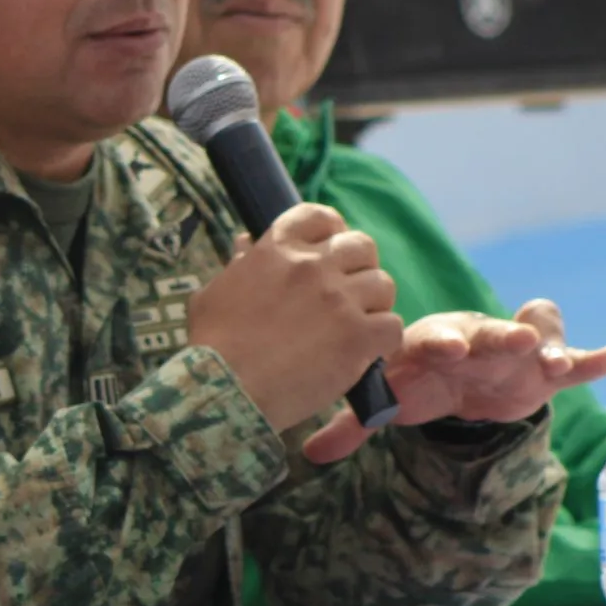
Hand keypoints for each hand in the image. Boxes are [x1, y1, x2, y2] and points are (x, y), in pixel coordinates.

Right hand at [186, 202, 401, 433]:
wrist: (228, 389)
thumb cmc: (213, 345)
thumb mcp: (214, 293)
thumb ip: (237, 265)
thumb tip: (244, 242)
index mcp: (277, 248)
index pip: (320, 217)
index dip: (333, 230)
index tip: (332, 248)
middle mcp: (313, 266)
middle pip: (361, 246)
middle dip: (360, 267)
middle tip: (350, 293)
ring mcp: (339, 299)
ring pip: (383, 285)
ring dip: (375, 304)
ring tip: (360, 325)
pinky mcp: (358, 335)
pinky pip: (392, 325)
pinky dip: (384, 340)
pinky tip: (369, 351)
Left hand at [302, 299, 605, 463]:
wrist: (456, 369)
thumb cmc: (419, 380)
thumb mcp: (391, 398)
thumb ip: (354, 423)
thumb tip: (308, 455)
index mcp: (432, 341)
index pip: (433, 336)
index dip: (439, 341)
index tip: (443, 348)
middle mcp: (475, 338)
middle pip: (488, 331)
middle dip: (500, 335)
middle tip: (515, 339)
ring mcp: (511, 350)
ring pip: (534, 336)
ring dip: (548, 343)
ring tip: (559, 360)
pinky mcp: (542, 368)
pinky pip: (570, 359)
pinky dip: (589, 359)